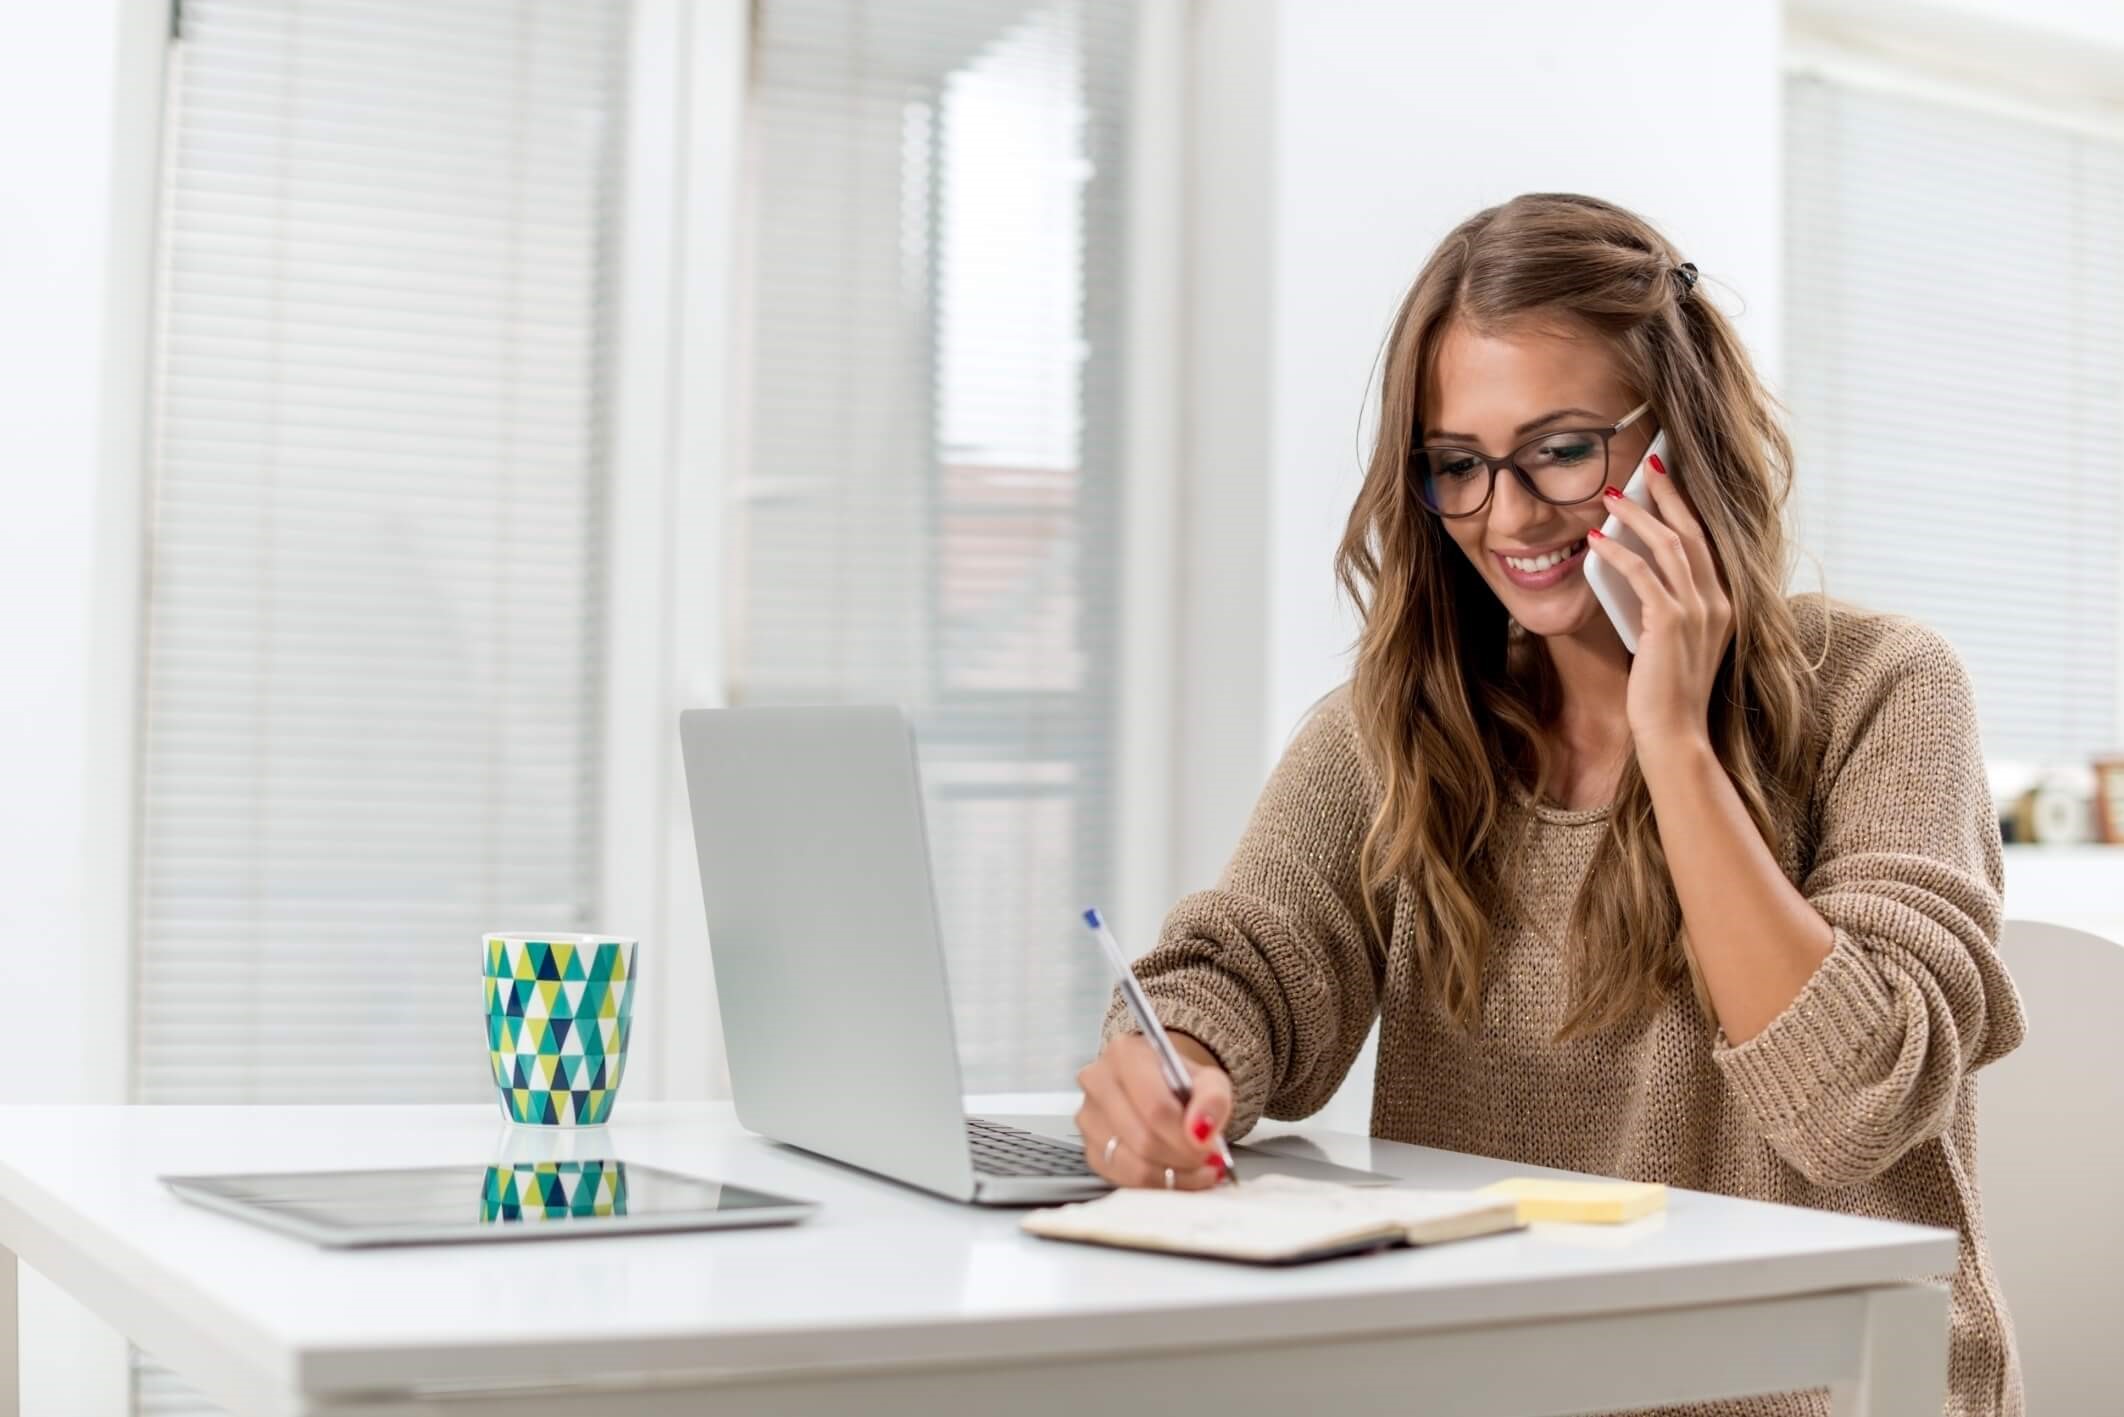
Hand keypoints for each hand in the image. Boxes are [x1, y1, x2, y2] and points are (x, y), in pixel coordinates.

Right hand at [1075, 1032, 1231, 1189]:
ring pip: (1133, 1165)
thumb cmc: (1180, 1082)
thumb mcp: (1209, 1080)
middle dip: (1182, 1158)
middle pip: (1143, 1139)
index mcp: (1125, 1054)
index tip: (1209, 1147)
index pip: (1155, 1107)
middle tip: (1205, 1160)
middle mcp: (1097, 1082)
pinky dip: (1155, 1184)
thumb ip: (1213, 1099)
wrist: (1161, 1089)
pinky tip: (1174, 1175)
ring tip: (1194, 1169)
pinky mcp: (1090, 1149)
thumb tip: (1201, 1131)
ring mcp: (1088, 1118)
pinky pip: (1123, 1179)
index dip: (1185, 1136)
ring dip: (1171, 1176)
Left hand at [1586, 453, 1732, 753]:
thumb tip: (1631, 568)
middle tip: (1648, 464)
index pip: (1706, 543)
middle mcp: (1718, 602)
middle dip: (1668, 494)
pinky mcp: (1669, 624)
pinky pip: (1642, 575)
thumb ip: (1665, 606)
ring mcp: (1697, 612)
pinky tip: (1593, 542)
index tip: (1667, 480)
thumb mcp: (1674, 642)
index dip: (1686, 508)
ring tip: (1611, 496)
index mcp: (1724, 605)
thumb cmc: (1668, 693)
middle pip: (1692, 532)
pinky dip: (1616, 553)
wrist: (1675, 734)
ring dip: (1637, 516)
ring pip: (1668, 546)